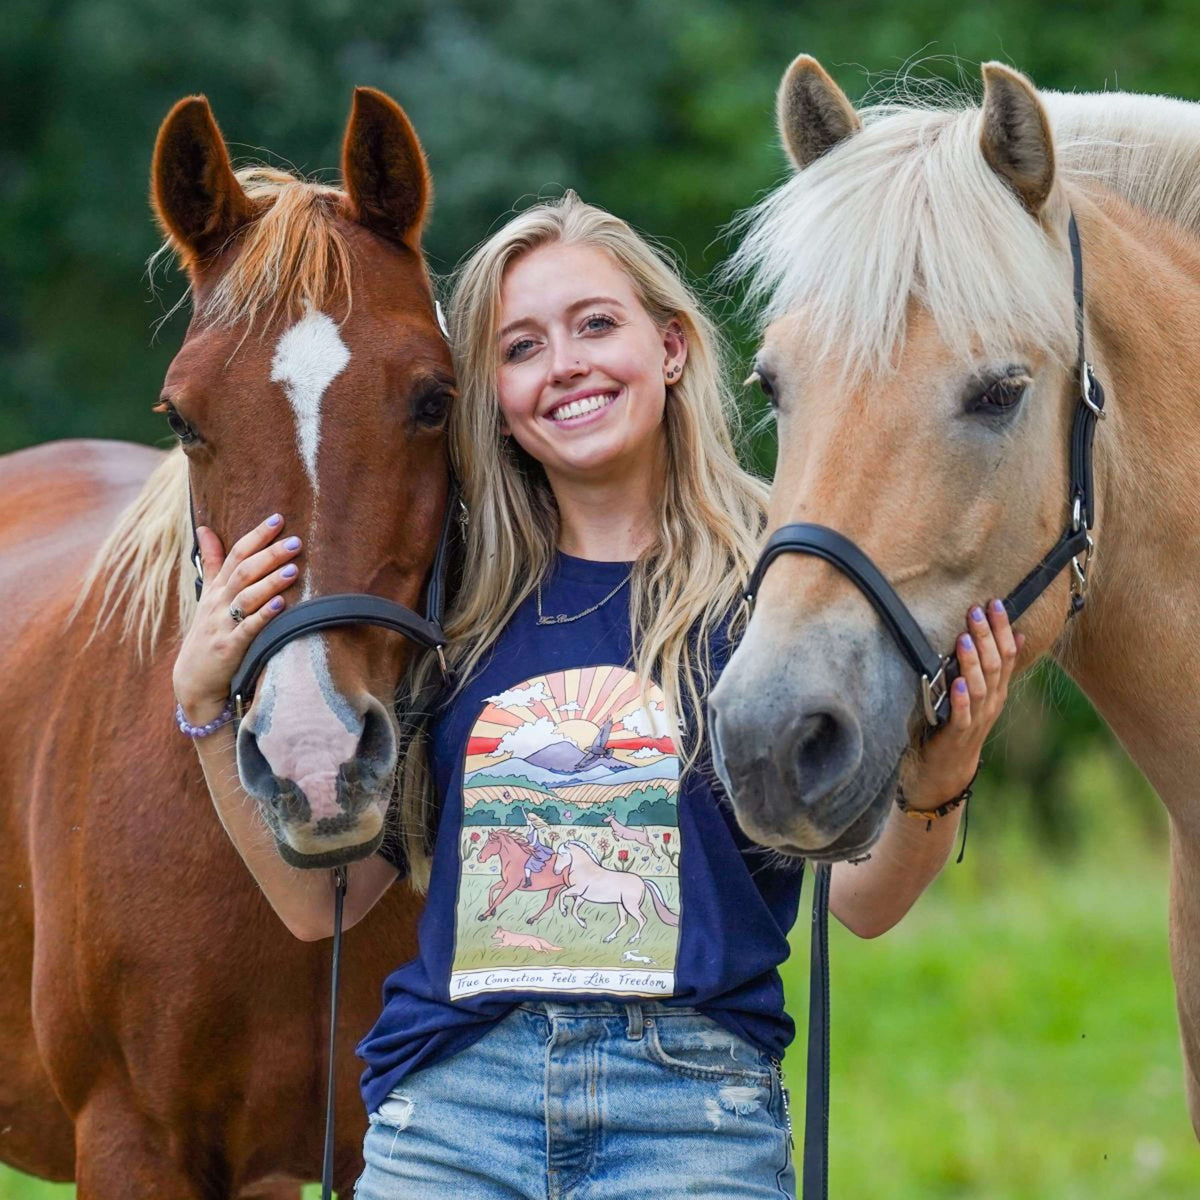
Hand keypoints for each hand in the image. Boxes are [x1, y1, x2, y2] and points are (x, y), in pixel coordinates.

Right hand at [172, 514, 302, 722]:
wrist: (194, 678)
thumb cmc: (208, 631)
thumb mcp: (207, 595)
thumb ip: (212, 562)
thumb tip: (205, 528)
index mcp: (217, 588)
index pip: (236, 555)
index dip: (256, 536)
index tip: (278, 519)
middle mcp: (218, 603)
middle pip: (244, 573)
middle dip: (269, 555)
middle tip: (295, 541)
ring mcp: (222, 625)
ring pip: (246, 599)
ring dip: (269, 584)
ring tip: (292, 570)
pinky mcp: (229, 648)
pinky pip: (248, 630)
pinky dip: (264, 616)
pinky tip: (281, 605)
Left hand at [905, 599, 1023, 809]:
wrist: (950, 767)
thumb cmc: (963, 722)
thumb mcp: (984, 691)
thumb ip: (997, 666)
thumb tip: (1016, 634)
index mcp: (998, 690)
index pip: (1006, 654)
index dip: (1002, 629)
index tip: (995, 603)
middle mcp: (991, 702)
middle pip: (994, 667)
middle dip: (987, 638)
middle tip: (977, 611)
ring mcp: (976, 719)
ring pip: (980, 688)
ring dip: (972, 663)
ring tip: (965, 640)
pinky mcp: (957, 734)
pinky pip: (961, 715)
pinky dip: (960, 699)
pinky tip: (957, 683)